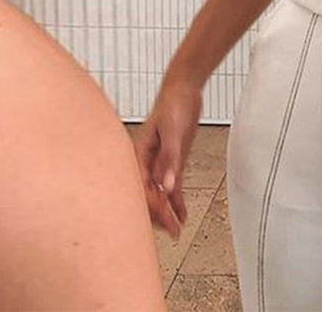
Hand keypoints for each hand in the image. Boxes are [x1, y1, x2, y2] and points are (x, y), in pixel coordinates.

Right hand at [132, 79, 201, 239]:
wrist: (183, 89)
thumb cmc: (173, 105)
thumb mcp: (173, 132)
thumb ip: (171, 159)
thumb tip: (168, 186)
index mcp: (139, 156)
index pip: (143, 190)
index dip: (154, 208)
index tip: (166, 221)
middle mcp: (146, 162)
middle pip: (149, 196)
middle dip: (159, 216)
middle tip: (173, 233)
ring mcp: (159, 162)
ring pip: (159, 194)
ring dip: (167, 211)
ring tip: (176, 230)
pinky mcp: (171, 160)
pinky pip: (171, 185)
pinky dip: (176, 200)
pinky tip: (181, 213)